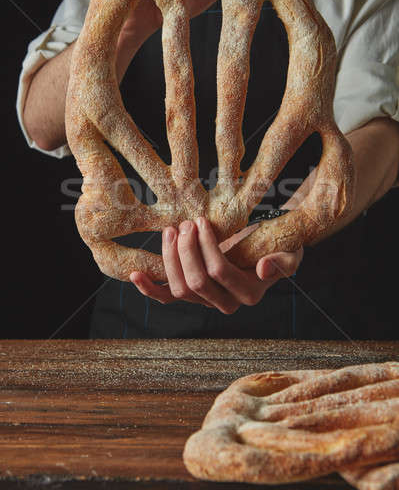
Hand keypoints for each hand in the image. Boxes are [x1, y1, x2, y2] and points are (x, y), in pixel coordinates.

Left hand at [130, 218, 302, 312]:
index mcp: (248, 294)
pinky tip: (135, 275)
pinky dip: (149, 289)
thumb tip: (264, 270)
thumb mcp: (290, 251)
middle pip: (196, 282)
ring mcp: (204, 300)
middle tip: (186, 223)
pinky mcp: (190, 294)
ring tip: (171, 230)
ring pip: (178, 289)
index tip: (202, 220)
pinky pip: (166, 297)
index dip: (206, 246)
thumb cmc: (278, 245)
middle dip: (186, 250)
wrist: (266, 246)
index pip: (220, 272)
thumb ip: (284, 262)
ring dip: (170, 259)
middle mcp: (225, 303)